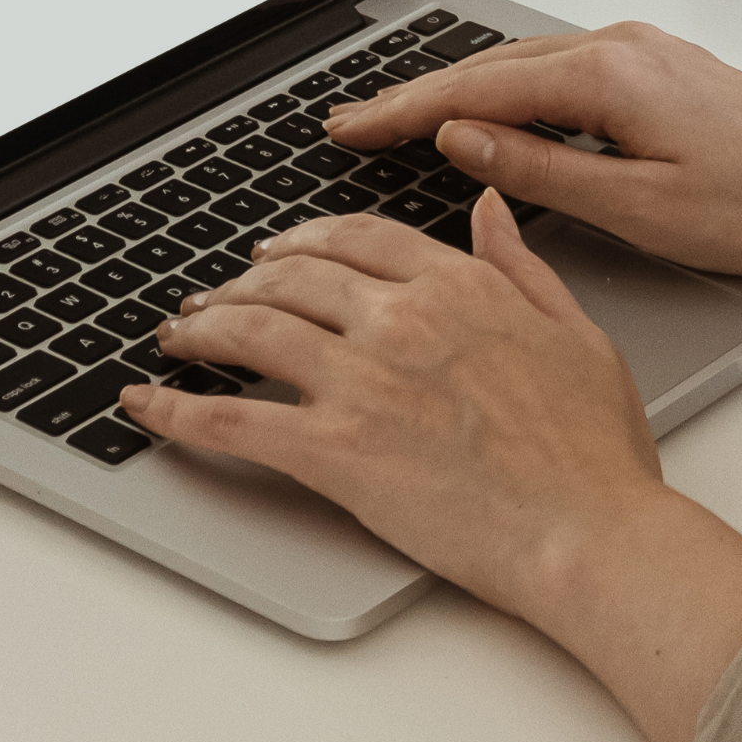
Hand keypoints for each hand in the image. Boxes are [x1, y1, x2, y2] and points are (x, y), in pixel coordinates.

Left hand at [119, 192, 667, 618]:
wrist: (590, 534)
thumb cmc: (595, 455)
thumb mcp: (576, 333)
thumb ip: (521, 265)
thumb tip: (488, 207)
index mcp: (458, 287)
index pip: (356, 239)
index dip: (303, 241)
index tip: (280, 253)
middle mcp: (401, 319)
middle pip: (292, 275)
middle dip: (242, 281)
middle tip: (215, 297)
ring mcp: (362, 382)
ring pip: (251, 330)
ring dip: (201, 329)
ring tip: (178, 337)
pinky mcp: (333, 450)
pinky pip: (231, 421)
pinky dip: (176, 411)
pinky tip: (146, 404)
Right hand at [324, 20, 741, 353]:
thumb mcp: (639, 209)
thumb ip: (541, 172)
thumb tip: (461, 142)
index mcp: (605, 78)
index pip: (472, 94)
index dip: (400, 112)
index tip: (347, 128)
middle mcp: (616, 47)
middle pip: (487, 68)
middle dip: (412, 96)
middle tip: (350, 124)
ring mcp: (638, 50)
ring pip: (521, 65)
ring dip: (457, 91)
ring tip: (399, 119)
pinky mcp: (655, 66)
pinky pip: (556, 69)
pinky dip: (505, 89)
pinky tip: (488, 111)